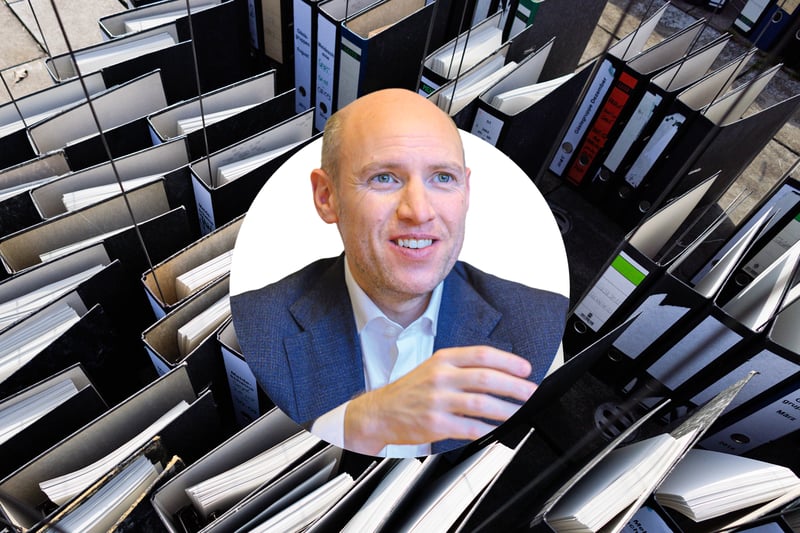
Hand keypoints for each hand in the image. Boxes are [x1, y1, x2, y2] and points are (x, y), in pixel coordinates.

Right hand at [343, 346, 536, 454]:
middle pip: (486, 378)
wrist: (379, 412)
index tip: (525, 369)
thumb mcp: (433, 368)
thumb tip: (499, 372)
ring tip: (521, 412)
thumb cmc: (410, 391)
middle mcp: (440, 377)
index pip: (482, 355)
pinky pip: (469, 427)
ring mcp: (437, 400)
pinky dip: (488, 429)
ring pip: (480, 403)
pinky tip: (499, 430)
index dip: (507, 361)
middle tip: (531, 392)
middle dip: (514, 386)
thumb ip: (462, 367)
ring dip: (506, 409)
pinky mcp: (435, 423)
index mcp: (442, 359)